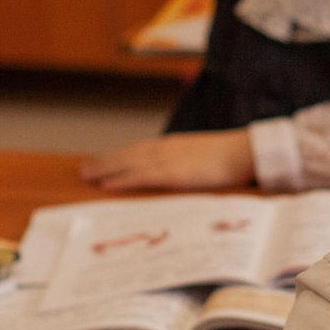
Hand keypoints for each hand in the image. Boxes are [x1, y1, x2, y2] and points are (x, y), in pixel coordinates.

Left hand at [79, 130, 256, 191]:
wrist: (245, 151)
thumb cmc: (233, 157)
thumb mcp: (207, 159)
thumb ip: (191, 165)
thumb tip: (186, 175)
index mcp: (175, 145)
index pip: (141, 150)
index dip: (121, 156)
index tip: (105, 162)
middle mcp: (166, 148)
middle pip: (128, 154)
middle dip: (105, 161)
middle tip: (84, 169)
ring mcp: (168, 159)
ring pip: (128, 163)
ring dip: (105, 168)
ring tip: (86, 175)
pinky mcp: (172, 172)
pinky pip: (141, 176)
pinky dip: (122, 179)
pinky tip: (108, 184)